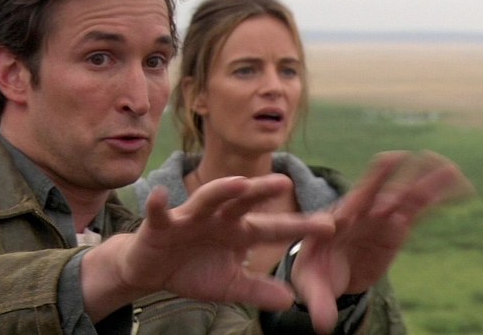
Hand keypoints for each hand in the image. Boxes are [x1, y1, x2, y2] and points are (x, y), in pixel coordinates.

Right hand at [82, 174, 333, 320]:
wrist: (153, 270)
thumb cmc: (193, 270)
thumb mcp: (230, 285)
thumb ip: (258, 290)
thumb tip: (291, 301)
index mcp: (238, 232)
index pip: (273, 227)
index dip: (299, 226)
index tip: (330, 226)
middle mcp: (218, 218)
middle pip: (243, 201)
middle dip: (262, 191)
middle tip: (285, 181)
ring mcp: (190, 218)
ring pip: (207, 198)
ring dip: (221, 189)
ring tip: (238, 182)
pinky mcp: (161, 224)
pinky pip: (159, 212)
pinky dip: (158, 204)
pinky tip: (159, 195)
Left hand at [291, 151, 474, 333]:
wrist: (327, 271)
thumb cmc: (314, 274)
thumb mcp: (312, 286)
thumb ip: (317, 301)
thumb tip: (322, 325)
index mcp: (335, 220)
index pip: (349, 206)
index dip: (364, 205)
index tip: (383, 212)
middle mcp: (360, 211)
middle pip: (379, 187)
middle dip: (395, 182)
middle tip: (411, 177)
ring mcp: (382, 215)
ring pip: (407, 192)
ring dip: (426, 181)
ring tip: (452, 170)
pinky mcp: (399, 224)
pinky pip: (422, 207)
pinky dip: (441, 196)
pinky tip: (463, 188)